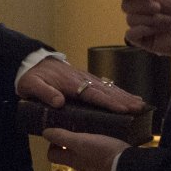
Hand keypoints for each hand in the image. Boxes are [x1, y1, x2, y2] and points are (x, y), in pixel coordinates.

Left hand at [15, 56, 145, 113]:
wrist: (30, 61)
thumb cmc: (31, 76)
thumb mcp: (31, 85)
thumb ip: (44, 93)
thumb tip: (59, 102)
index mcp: (70, 83)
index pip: (92, 94)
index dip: (107, 102)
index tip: (122, 109)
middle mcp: (81, 79)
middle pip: (105, 90)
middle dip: (123, 99)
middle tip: (139, 107)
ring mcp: (84, 78)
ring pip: (108, 87)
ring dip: (123, 95)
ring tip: (139, 103)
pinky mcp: (85, 78)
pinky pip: (104, 85)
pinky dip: (117, 91)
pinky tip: (127, 96)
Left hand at [44, 127, 128, 170]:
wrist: (129, 167)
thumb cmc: (102, 153)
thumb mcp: (80, 141)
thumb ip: (62, 137)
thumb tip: (45, 133)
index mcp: (72, 160)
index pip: (52, 155)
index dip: (51, 144)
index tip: (57, 131)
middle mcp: (81, 166)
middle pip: (68, 155)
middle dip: (68, 142)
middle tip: (75, 126)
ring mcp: (96, 167)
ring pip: (84, 154)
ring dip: (84, 143)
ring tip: (90, 128)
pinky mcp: (109, 164)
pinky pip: (98, 155)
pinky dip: (98, 146)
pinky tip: (105, 136)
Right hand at [122, 0, 170, 56]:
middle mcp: (143, 11)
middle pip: (126, 6)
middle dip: (142, 5)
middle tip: (159, 7)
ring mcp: (143, 26)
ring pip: (130, 19)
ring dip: (150, 19)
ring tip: (167, 21)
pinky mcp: (144, 40)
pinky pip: (130, 34)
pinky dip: (143, 30)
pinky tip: (158, 30)